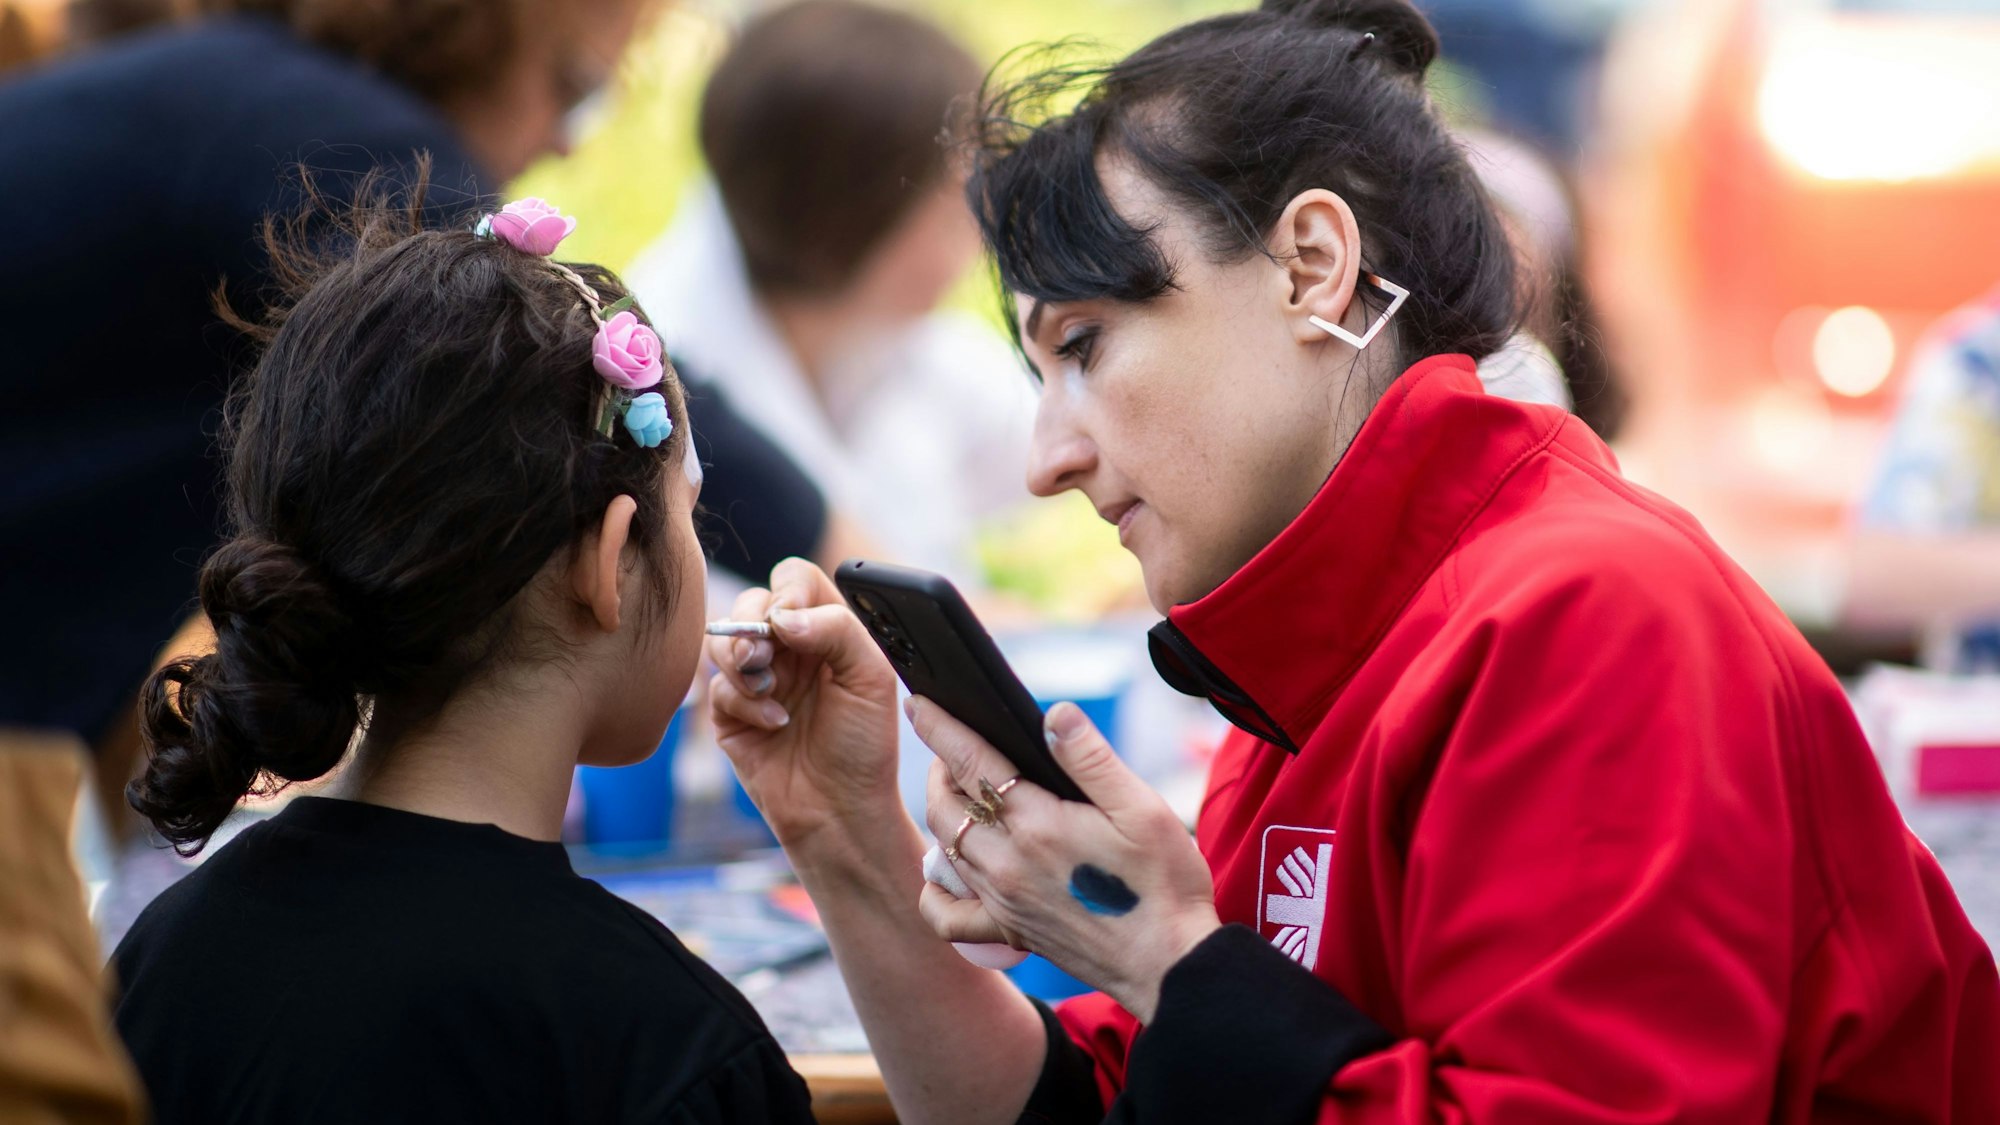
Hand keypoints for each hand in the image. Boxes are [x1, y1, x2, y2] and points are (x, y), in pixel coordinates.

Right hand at [706, 559, 904, 859]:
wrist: (840, 811)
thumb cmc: (864, 746)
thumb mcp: (870, 678)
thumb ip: (835, 629)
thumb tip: (782, 614)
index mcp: (827, 630)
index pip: (796, 580)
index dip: (787, 589)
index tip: (789, 619)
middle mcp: (790, 649)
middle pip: (751, 602)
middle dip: (752, 625)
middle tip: (765, 654)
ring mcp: (759, 679)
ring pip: (724, 639)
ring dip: (742, 659)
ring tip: (769, 690)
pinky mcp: (732, 713)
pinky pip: (717, 686)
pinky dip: (743, 701)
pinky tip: (773, 724)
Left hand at [912, 698, 1220, 1022]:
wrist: (1169, 964)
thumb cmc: (1163, 884)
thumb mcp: (1142, 809)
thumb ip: (1091, 759)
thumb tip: (1053, 715)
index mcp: (1039, 824)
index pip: (970, 762)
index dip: (941, 727)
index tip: (920, 703)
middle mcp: (1008, 863)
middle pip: (945, 805)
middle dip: (940, 768)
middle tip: (953, 747)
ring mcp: (1003, 900)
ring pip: (945, 847)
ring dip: (941, 812)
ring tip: (956, 791)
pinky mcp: (1009, 931)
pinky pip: (948, 915)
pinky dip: (935, 890)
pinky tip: (947, 871)